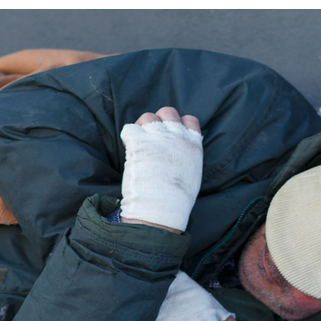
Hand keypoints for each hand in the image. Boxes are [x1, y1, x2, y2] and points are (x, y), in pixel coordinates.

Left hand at [119, 107, 203, 233]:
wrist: (161, 208)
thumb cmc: (176, 199)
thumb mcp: (191, 174)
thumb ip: (186, 157)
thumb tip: (179, 154)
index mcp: (193, 144)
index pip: (190, 120)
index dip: (179, 125)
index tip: (170, 136)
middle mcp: (177, 136)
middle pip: (168, 112)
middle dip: (158, 122)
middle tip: (150, 138)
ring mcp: (158, 137)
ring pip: (147, 117)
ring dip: (141, 128)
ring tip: (138, 144)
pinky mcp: (139, 142)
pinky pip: (129, 129)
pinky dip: (128, 137)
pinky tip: (129, 148)